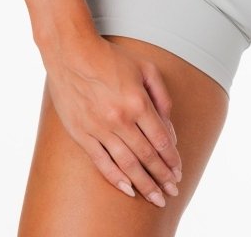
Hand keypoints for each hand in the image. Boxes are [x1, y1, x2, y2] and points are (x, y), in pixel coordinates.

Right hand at [43, 34, 182, 205]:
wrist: (72, 53)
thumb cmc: (110, 58)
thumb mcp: (145, 68)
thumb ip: (162, 96)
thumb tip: (169, 127)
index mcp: (137, 102)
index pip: (161, 140)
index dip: (172, 159)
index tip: (179, 171)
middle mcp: (120, 119)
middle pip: (147, 156)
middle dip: (162, 177)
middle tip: (172, 192)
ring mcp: (99, 129)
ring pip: (127, 165)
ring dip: (144, 184)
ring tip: (156, 197)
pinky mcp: (82, 134)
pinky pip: (102, 163)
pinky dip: (116, 179)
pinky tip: (128, 189)